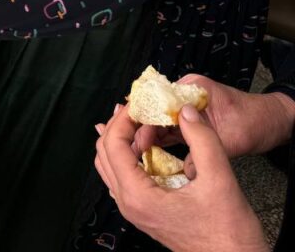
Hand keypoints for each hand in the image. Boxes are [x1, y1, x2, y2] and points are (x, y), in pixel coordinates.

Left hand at [95, 104, 267, 251]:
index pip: (113, 145)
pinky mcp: (145, 211)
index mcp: (138, 196)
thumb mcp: (220, 179)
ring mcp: (134, 210)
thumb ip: (202, 139)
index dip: (123, 119)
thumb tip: (185, 110)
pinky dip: (130, 156)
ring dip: (123, 140)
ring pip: (111, 165)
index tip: (138, 102)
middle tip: (139, 107)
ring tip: (141, 121)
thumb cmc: (229, 232)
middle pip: (106, 153)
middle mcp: (129, 204)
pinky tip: (146, 145)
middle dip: (120, 126)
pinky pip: (124, 177)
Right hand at [131, 75, 294, 162]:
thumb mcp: (231, 139)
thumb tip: (185, 170)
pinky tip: (148, 151)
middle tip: (133, 149)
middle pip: (155, 111)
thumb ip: (205, 151)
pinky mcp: (189, 122)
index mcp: (192, 88)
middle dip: (142, 130)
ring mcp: (186, 109)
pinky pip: (169, 130)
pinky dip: (159, 140)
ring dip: (148, 136)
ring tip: (135, 152)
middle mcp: (185, 95)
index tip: (137, 139)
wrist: (271, 123)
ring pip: (160, 122)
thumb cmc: (254, 123)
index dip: (145, 119)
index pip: (159, 100)